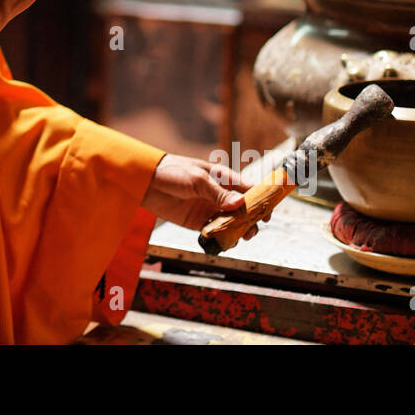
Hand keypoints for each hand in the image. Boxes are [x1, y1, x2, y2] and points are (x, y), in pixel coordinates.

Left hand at [141, 154, 271, 237]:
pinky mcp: (197, 222)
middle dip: (250, 220)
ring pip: (230, 222)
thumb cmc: (172, 172)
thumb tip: (240, 204)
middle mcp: (219, 195)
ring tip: (240, 237)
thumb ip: (218, 194)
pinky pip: (214, 232)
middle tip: (252, 230)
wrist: (146, 182)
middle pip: (243, 209)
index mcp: (222, 178)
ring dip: (237, 230)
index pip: (248, 189)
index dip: (260, 200)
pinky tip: (223, 241)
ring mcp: (209, 209)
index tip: (267, 213)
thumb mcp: (197, 180)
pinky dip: (221, 237)